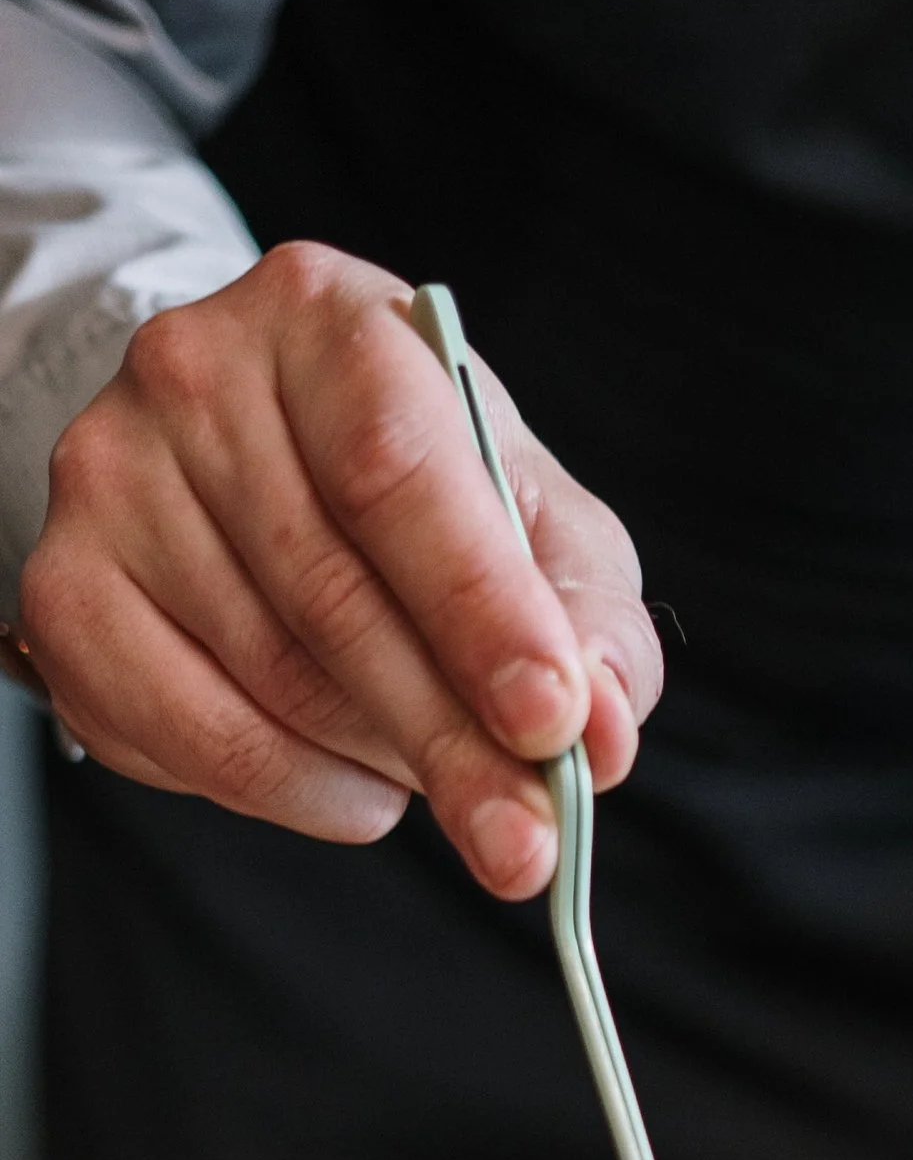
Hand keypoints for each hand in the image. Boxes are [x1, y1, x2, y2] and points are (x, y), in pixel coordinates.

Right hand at [18, 242, 662, 898]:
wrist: (252, 462)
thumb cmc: (420, 490)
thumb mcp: (534, 521)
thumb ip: (588, 619)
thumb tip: (600, 725)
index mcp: (326, 318)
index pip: (398, 468)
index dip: (480, 606)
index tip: (551, 719)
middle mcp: (194, 374)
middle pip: (333, 592)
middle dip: (451, 740)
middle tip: (526, 841)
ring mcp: (111, 480)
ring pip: (270, 677)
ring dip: (382, 762)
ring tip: (441, 777)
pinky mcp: (65, 588)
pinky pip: (191, 733)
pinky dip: (295, 789)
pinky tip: (355, 786)